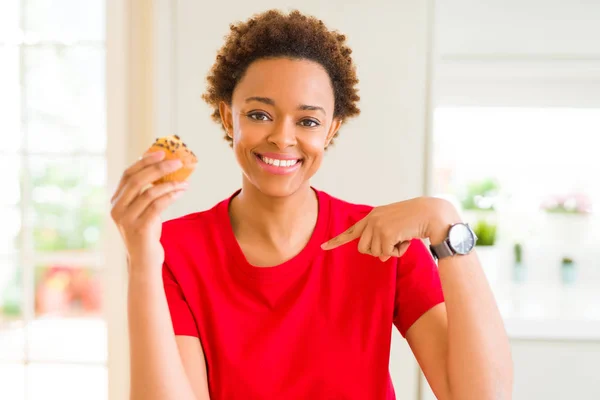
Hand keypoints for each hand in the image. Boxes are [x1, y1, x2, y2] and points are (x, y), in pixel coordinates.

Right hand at [110, 151, 188, 272]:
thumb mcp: (143, 210)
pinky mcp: (139, 229)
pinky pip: (157, 206)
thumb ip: (147, 192)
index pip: (127, 174)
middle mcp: (117, 209)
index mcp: (116, 201)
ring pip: (150, 193)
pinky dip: (171, 196)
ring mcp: (126, 220)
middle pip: (137, 180)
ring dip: (171, 184)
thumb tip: (165, 168)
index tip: (161, 153)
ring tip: (185, 181)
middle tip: (178, 162)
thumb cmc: (147, 233)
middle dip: (159, 168)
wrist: (144, 262)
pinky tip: (182, 192)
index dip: (144, 161)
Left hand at [321, 197, 459, 261]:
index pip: (351, 230)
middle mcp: (372, 219)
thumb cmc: (416, 221)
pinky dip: (398, 252)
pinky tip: (406, 239)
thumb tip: (381, 258)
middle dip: (378, 251)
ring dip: (390, 251)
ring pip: (374, 253)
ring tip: (402, 238)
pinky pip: (386, 254)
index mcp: (373, 216)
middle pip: (363, 249)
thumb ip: (383, 241)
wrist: (431, 213)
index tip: (323, 247)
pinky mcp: (385, 232)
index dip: (336, 241)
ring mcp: (377, 225)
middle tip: (394, 243)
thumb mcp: (396, 229)